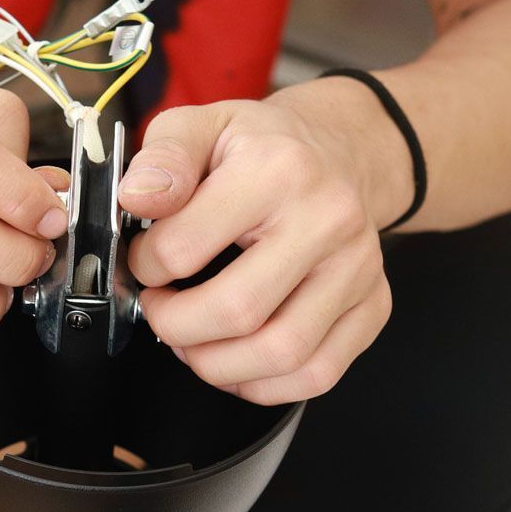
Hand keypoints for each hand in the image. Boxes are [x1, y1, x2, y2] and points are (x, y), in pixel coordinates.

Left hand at [118, 89, 405, 403]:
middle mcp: (328, 220)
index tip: (145, 264)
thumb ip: (162, 157)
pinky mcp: (373, 306)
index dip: (145, 268)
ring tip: (193, 341)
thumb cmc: (262, 149)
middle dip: (176, 328)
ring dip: (216, 364)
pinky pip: (317, 374)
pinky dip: (264, 385)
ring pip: (280, 354)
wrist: (338, 152)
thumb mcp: (201, 126)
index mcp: (277, 170)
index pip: (184, 248)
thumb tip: (138, 198)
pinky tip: (236, 362)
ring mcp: (357, 268)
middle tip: (161, 312)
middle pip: (237, 312)